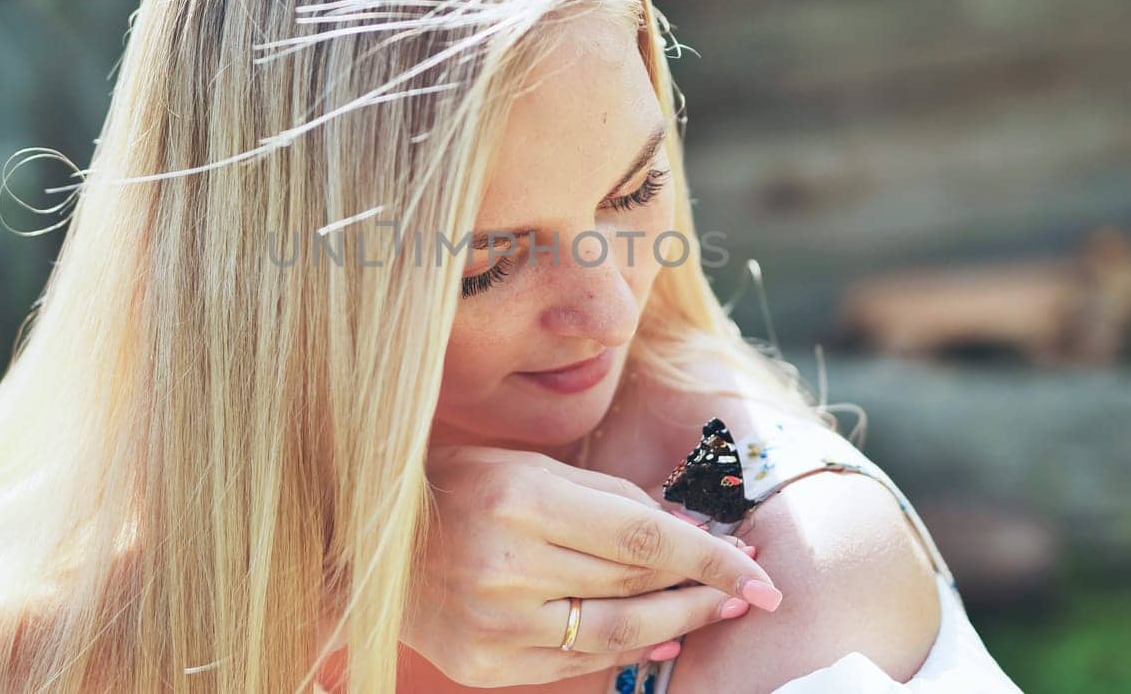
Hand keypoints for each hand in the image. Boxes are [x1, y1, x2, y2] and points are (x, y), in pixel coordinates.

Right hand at [404, 444, 782, 687]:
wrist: (370, 544)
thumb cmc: (458, 488)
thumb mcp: (530, 467)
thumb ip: (609, 499)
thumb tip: (691, 533)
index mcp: (520, 499)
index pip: (642, 538)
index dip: (710, 557)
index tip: (759, 570)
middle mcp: (506, 564)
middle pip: (634, 588)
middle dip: (702, 588)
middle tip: (747, 585)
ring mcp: (494, 622)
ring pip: (614, 635)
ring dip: (677, 626)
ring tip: (716, 612)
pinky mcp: (485, 663)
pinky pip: (575, 663)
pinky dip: (625, 654)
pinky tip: (660, 640)